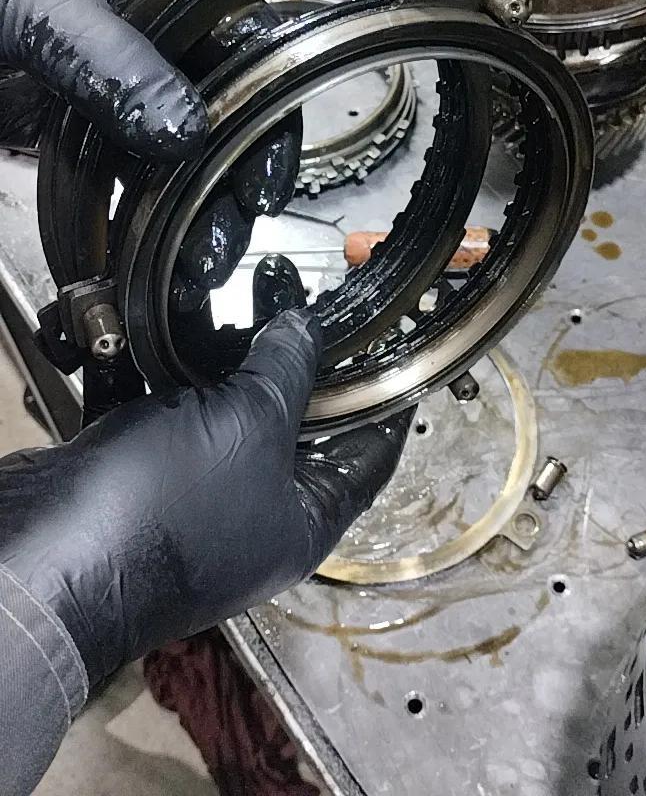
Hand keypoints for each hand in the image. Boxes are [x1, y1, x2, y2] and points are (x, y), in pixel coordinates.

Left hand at [0, 0, 300, 305]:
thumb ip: (113, 59)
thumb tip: (184, 126)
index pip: (233, 32)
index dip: (261, 96)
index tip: (262, 162)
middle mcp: (132, 22)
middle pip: (204, 98)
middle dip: (224, 165)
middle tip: (229, 226)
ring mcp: (91, 74)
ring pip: (157, 141)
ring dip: (181, 195)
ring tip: (199, 251)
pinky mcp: (49, 118)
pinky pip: (100, 165)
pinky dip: (124, 203)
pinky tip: (149, 238)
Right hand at [0, 288, 410, 688]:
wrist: (48, 552)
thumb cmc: (167, 511)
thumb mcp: (251, 425)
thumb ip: (288, 369)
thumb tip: (306, 328)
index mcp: (299, 521)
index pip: (366, 460)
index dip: (385, 406)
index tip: (396, 357)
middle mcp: (246, 511)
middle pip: (285, 424)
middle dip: (287, 359)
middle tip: (299, 300)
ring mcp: (184, 492)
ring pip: (210, 407)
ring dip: (207, 353)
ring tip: (223, 292)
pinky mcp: (127, 471)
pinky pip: (145, 405)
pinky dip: (138, 364)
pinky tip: (137, 319)